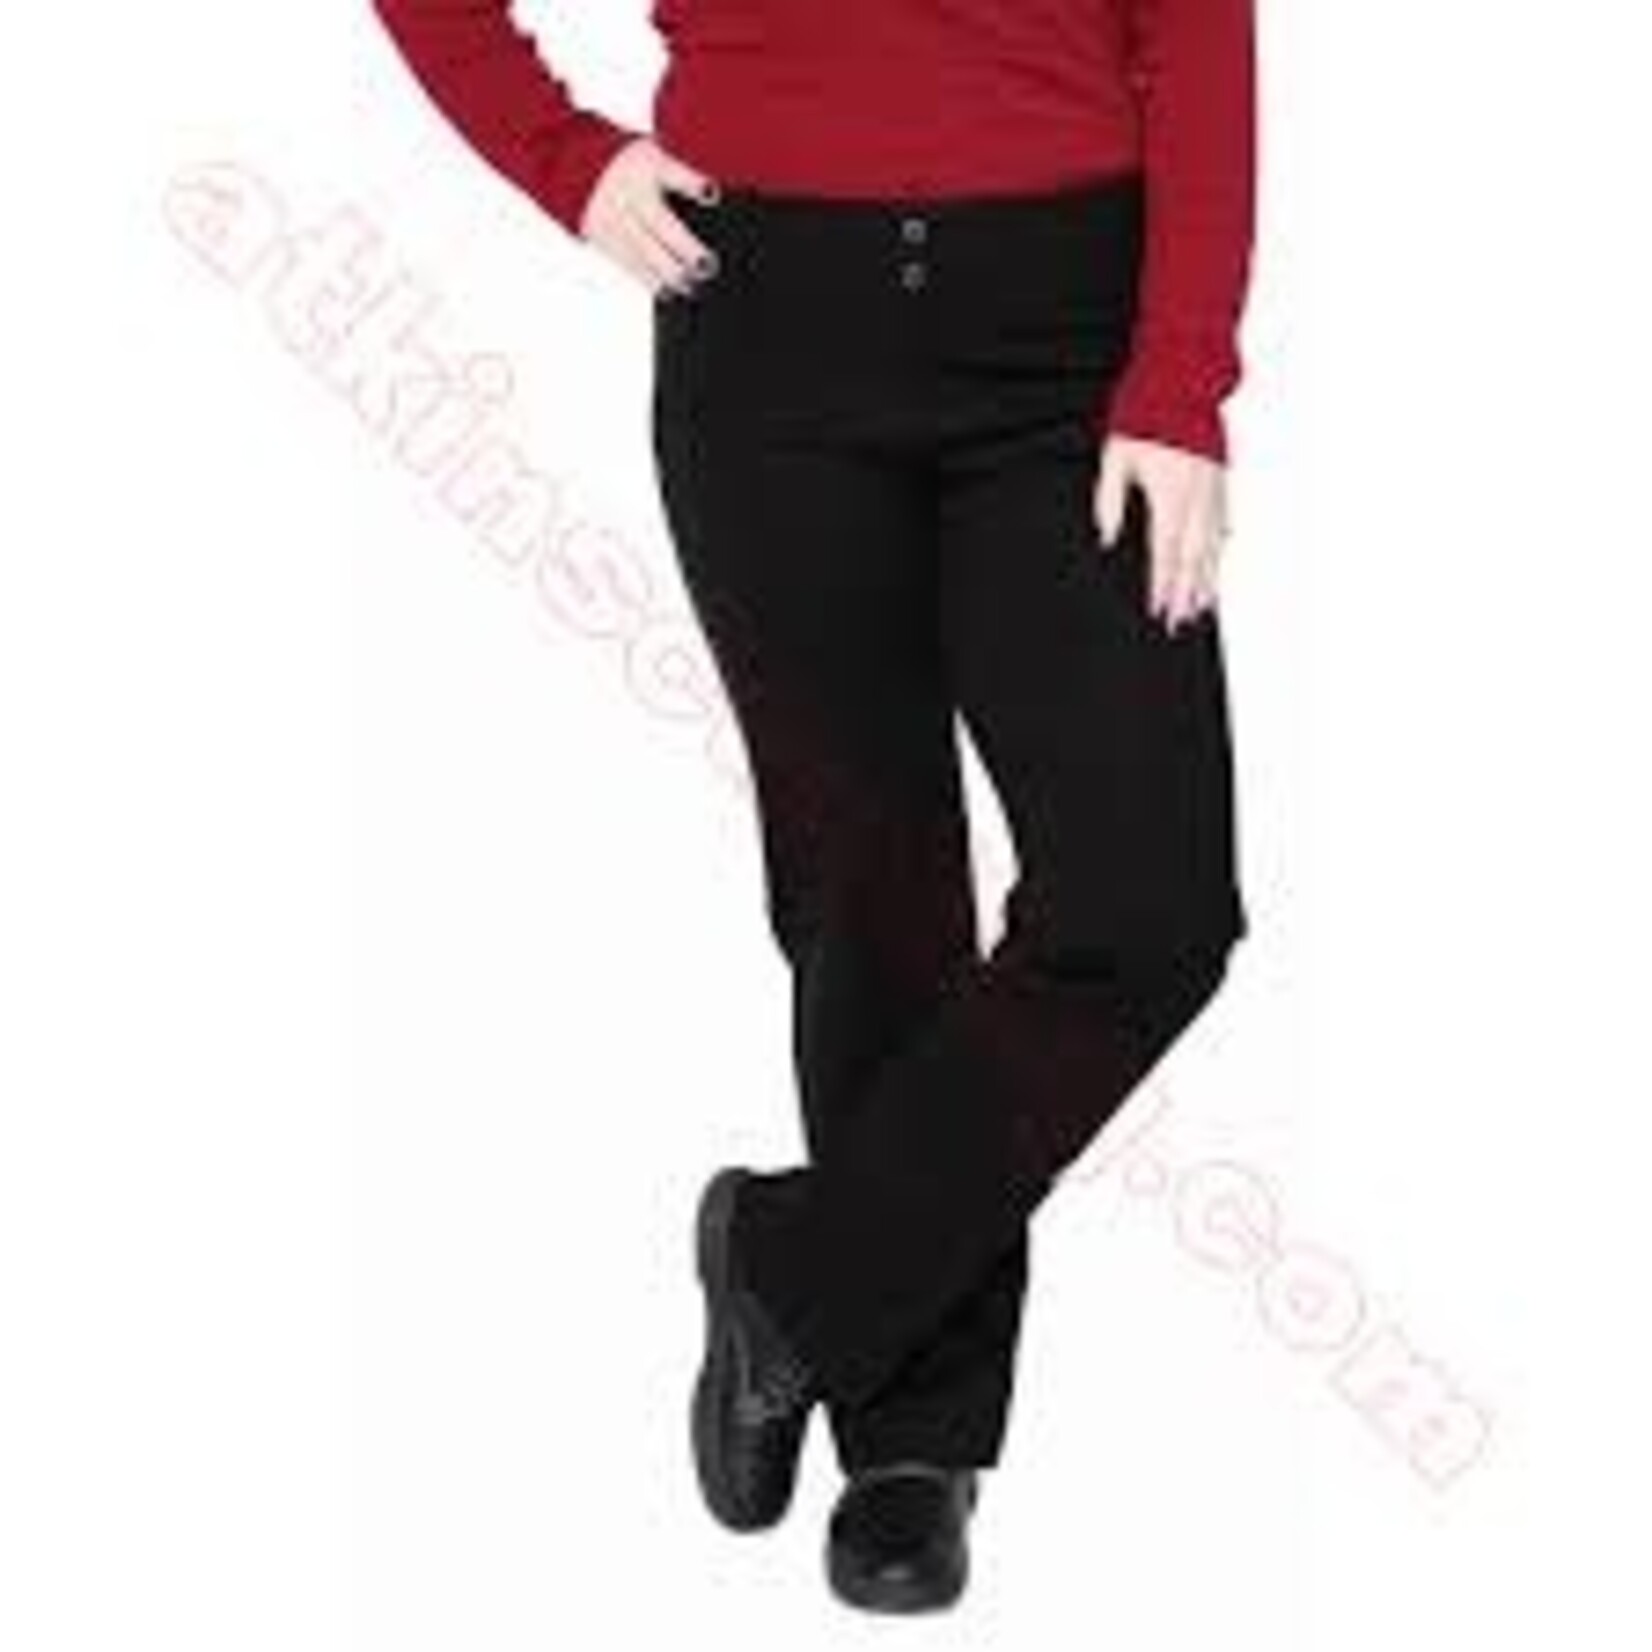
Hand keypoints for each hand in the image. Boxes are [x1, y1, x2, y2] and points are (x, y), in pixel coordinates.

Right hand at [578, 137, 722, 297]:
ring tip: (694, 285)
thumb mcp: (656, 155)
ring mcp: (618, 222)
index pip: (674, 174)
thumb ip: (684, 174)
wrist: (579, 169)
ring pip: (649, 256)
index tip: (710, 194)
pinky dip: (657, 284)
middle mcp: (632, 196)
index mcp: (648, 167)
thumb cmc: (631, 165)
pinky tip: (675, 290)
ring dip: (675, 275)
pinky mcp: (610, 244)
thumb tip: (717, 200)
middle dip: (688, 250)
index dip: (694, 184)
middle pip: (662, 226)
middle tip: (709, 265)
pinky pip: (635, 270)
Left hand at [1093, 434, 1231, 633]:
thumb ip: (1110, 500)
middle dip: (1185, 593)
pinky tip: (1218, 561)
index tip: (1159, 610)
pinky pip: (1223, 522)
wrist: (1183, 378)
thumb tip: (1106, 537)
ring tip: (1200, 607)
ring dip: (1206, 578)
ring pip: (1212, 544)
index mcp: (1170, 496)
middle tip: (1179, 622)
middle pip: (1192, 558)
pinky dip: (1220, 547)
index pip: (1165, 553)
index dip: (1162, 585)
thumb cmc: (1145, 415)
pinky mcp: (1222, 478)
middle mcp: (1197, 498)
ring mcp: (1214, 489)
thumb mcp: (1116, 457)